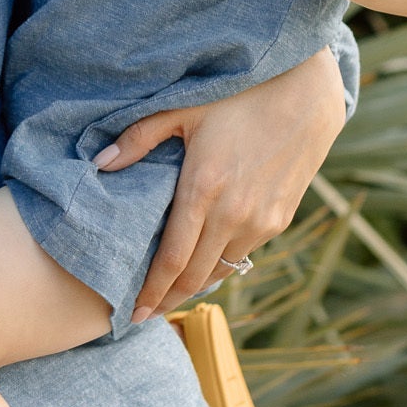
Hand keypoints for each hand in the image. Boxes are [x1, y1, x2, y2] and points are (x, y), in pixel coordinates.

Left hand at [98, 45, 346, 316]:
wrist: (306, 93)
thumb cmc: (237, 94)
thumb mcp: (182, 108)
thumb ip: (138, 139)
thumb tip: (100, 165)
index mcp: (204, 189)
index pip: (171, 259)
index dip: (150, 291)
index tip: (132, 312)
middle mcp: (234, 214)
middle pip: (194, 276)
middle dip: (167, 299)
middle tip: (144, 313)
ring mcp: (262, 220)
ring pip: (221, 270)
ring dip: (195, 286)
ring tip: (170, 294)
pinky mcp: (281, 218)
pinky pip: (243, 254)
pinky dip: (221, 265)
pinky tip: (204, 265)